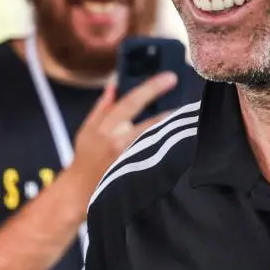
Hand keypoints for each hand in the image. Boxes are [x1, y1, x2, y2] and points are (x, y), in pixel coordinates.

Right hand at [66, 72, 178, 194]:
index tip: (170, 77)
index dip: (152, 88)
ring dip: (174, 130)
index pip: (131, 102)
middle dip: (171, 111)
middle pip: (151, 123)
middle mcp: (119, 142)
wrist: (79, 191)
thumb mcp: (87, 129)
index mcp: (106, 127)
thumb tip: (114, 83)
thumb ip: (102, 106)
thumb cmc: (85, 157)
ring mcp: (130, 160)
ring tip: (190, 120)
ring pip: (157, 141)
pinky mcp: (138, 174)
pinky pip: (158, 158)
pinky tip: (183, 142)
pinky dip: (170, 149)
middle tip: (190, 101)